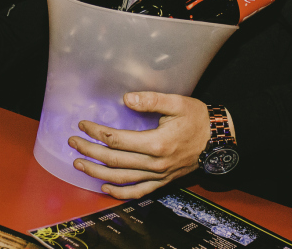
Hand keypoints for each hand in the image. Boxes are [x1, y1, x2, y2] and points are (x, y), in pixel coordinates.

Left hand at [69, 92, 211, 199]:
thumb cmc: (198, 118)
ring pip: (122, 179)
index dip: (97, 133)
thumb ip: (151, 100)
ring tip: (79, 164)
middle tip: (73, 143)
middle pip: (114, 160)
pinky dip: (119, 193)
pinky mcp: (163, 181)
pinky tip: (105, 187)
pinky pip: (138, 192)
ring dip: (97, 172)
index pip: (117, 140)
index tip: (83, 125)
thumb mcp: (177, 102)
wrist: (219, 139)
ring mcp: (159, 176)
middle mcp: (156, 164)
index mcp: (157, 143)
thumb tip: (126, 99)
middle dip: (90, 152)